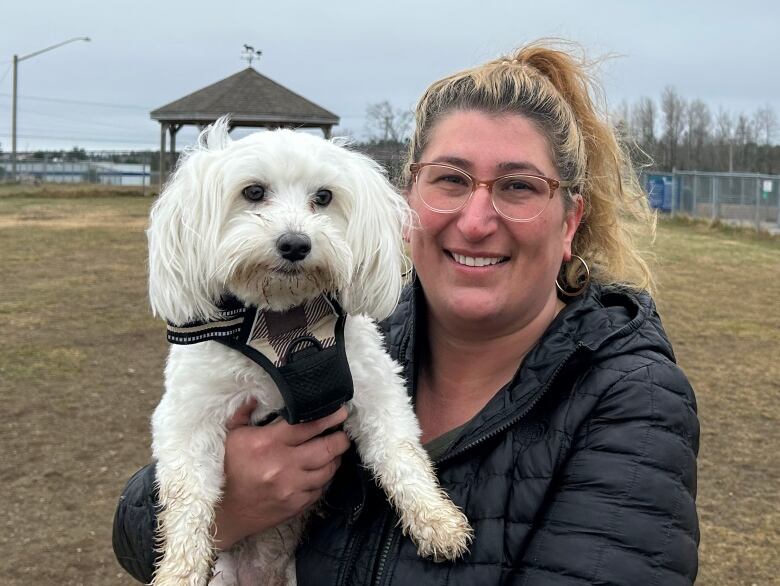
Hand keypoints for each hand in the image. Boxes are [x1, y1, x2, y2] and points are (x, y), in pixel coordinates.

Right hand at [213, 400, 350, 549]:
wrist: (223, 513)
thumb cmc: (227, 469)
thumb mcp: (231, 436)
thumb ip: (245, 414)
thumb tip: (258, 396)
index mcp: (268, 443)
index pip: (308, 426)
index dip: (329, 418)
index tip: (342, 412)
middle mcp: (283, 465)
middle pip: (326, 449)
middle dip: (340, 439)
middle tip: (343, 433)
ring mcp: (292, 488)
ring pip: (328, 470)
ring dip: (334, 459)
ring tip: (334, 451)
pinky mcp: (296, 505)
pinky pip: (320, 489)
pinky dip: (323, 479)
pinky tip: (321, 472)